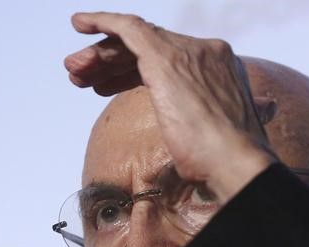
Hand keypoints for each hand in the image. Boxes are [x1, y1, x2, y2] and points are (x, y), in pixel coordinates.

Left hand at [65, 12, 275, 201]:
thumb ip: (215, 116)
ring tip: (74, 70)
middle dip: (111, 62)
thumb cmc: (225, 162)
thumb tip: (232, 117)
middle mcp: (207, 52)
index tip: (105, 86)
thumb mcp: (220, 132)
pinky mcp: (165, 57)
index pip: (167, 58)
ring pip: (133, 40)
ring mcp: (187, 52)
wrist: (234, 163)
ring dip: (100, 55)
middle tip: (82, 78)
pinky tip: (81, 22)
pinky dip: (103, 21)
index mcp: (221, 67)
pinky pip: (128, 28)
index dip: (130, 70)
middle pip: (148, 48)